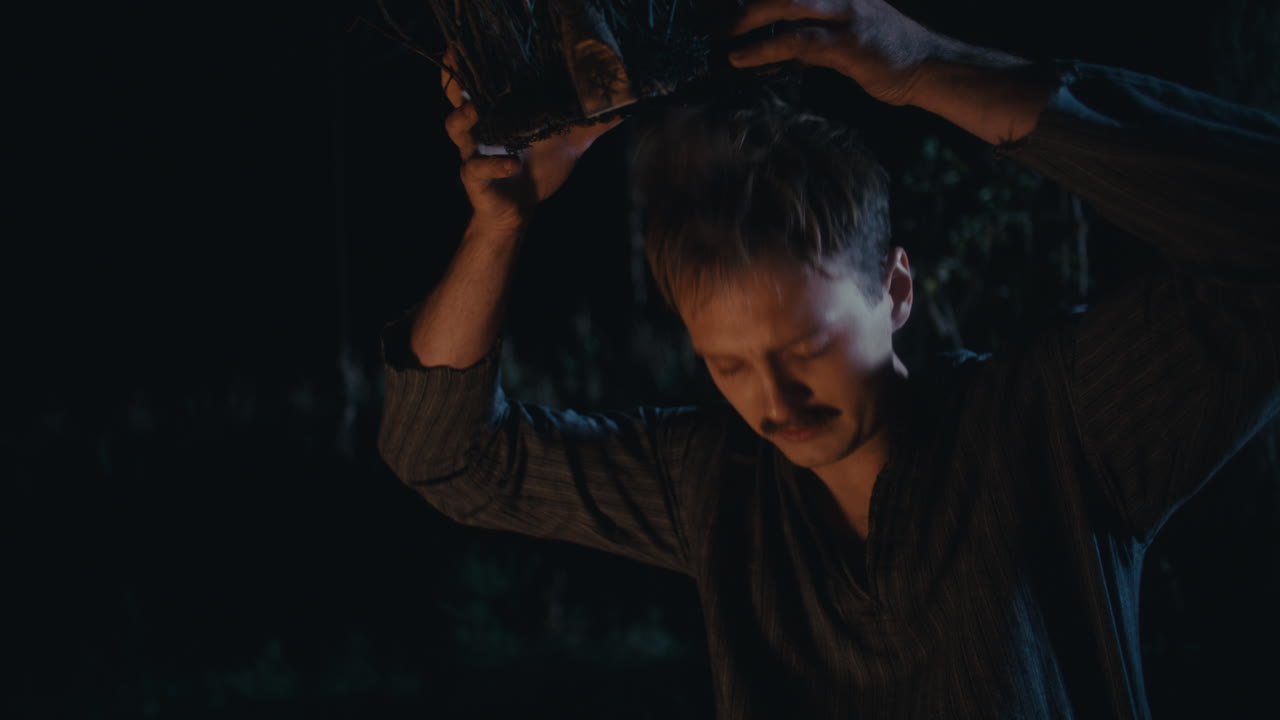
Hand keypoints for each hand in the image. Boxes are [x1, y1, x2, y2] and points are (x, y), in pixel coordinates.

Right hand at [441, 49, 622, 235]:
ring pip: (455, 129)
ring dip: (462, 118)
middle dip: (456, 83)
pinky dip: (494, 165)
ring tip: (476, 111)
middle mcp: (480, 129)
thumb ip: (588, 126)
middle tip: (461, 68)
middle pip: (456, 99)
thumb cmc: (538, 173)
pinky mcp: (474, 177)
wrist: (520, 212)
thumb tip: (619, 110)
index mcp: (499, 116)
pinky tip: (511, 165)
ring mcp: (473, 152)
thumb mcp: (567, 145)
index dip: (473, 66)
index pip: (481, 85)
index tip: (471, 47)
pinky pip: (477, 168)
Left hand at [727, 0, 938, 106]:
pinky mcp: (847, 42)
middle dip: (744, 1)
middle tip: (712, 16)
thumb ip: (809, 34)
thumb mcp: (845, 34)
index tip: (721, 6)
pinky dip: (763, 49)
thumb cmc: (887, 54)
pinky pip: (795, 41)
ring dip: (746, 17)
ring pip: (786, 2)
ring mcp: (845, 13)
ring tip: (720, 34)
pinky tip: (740, 60)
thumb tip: (773, 44)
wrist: (929, 67)